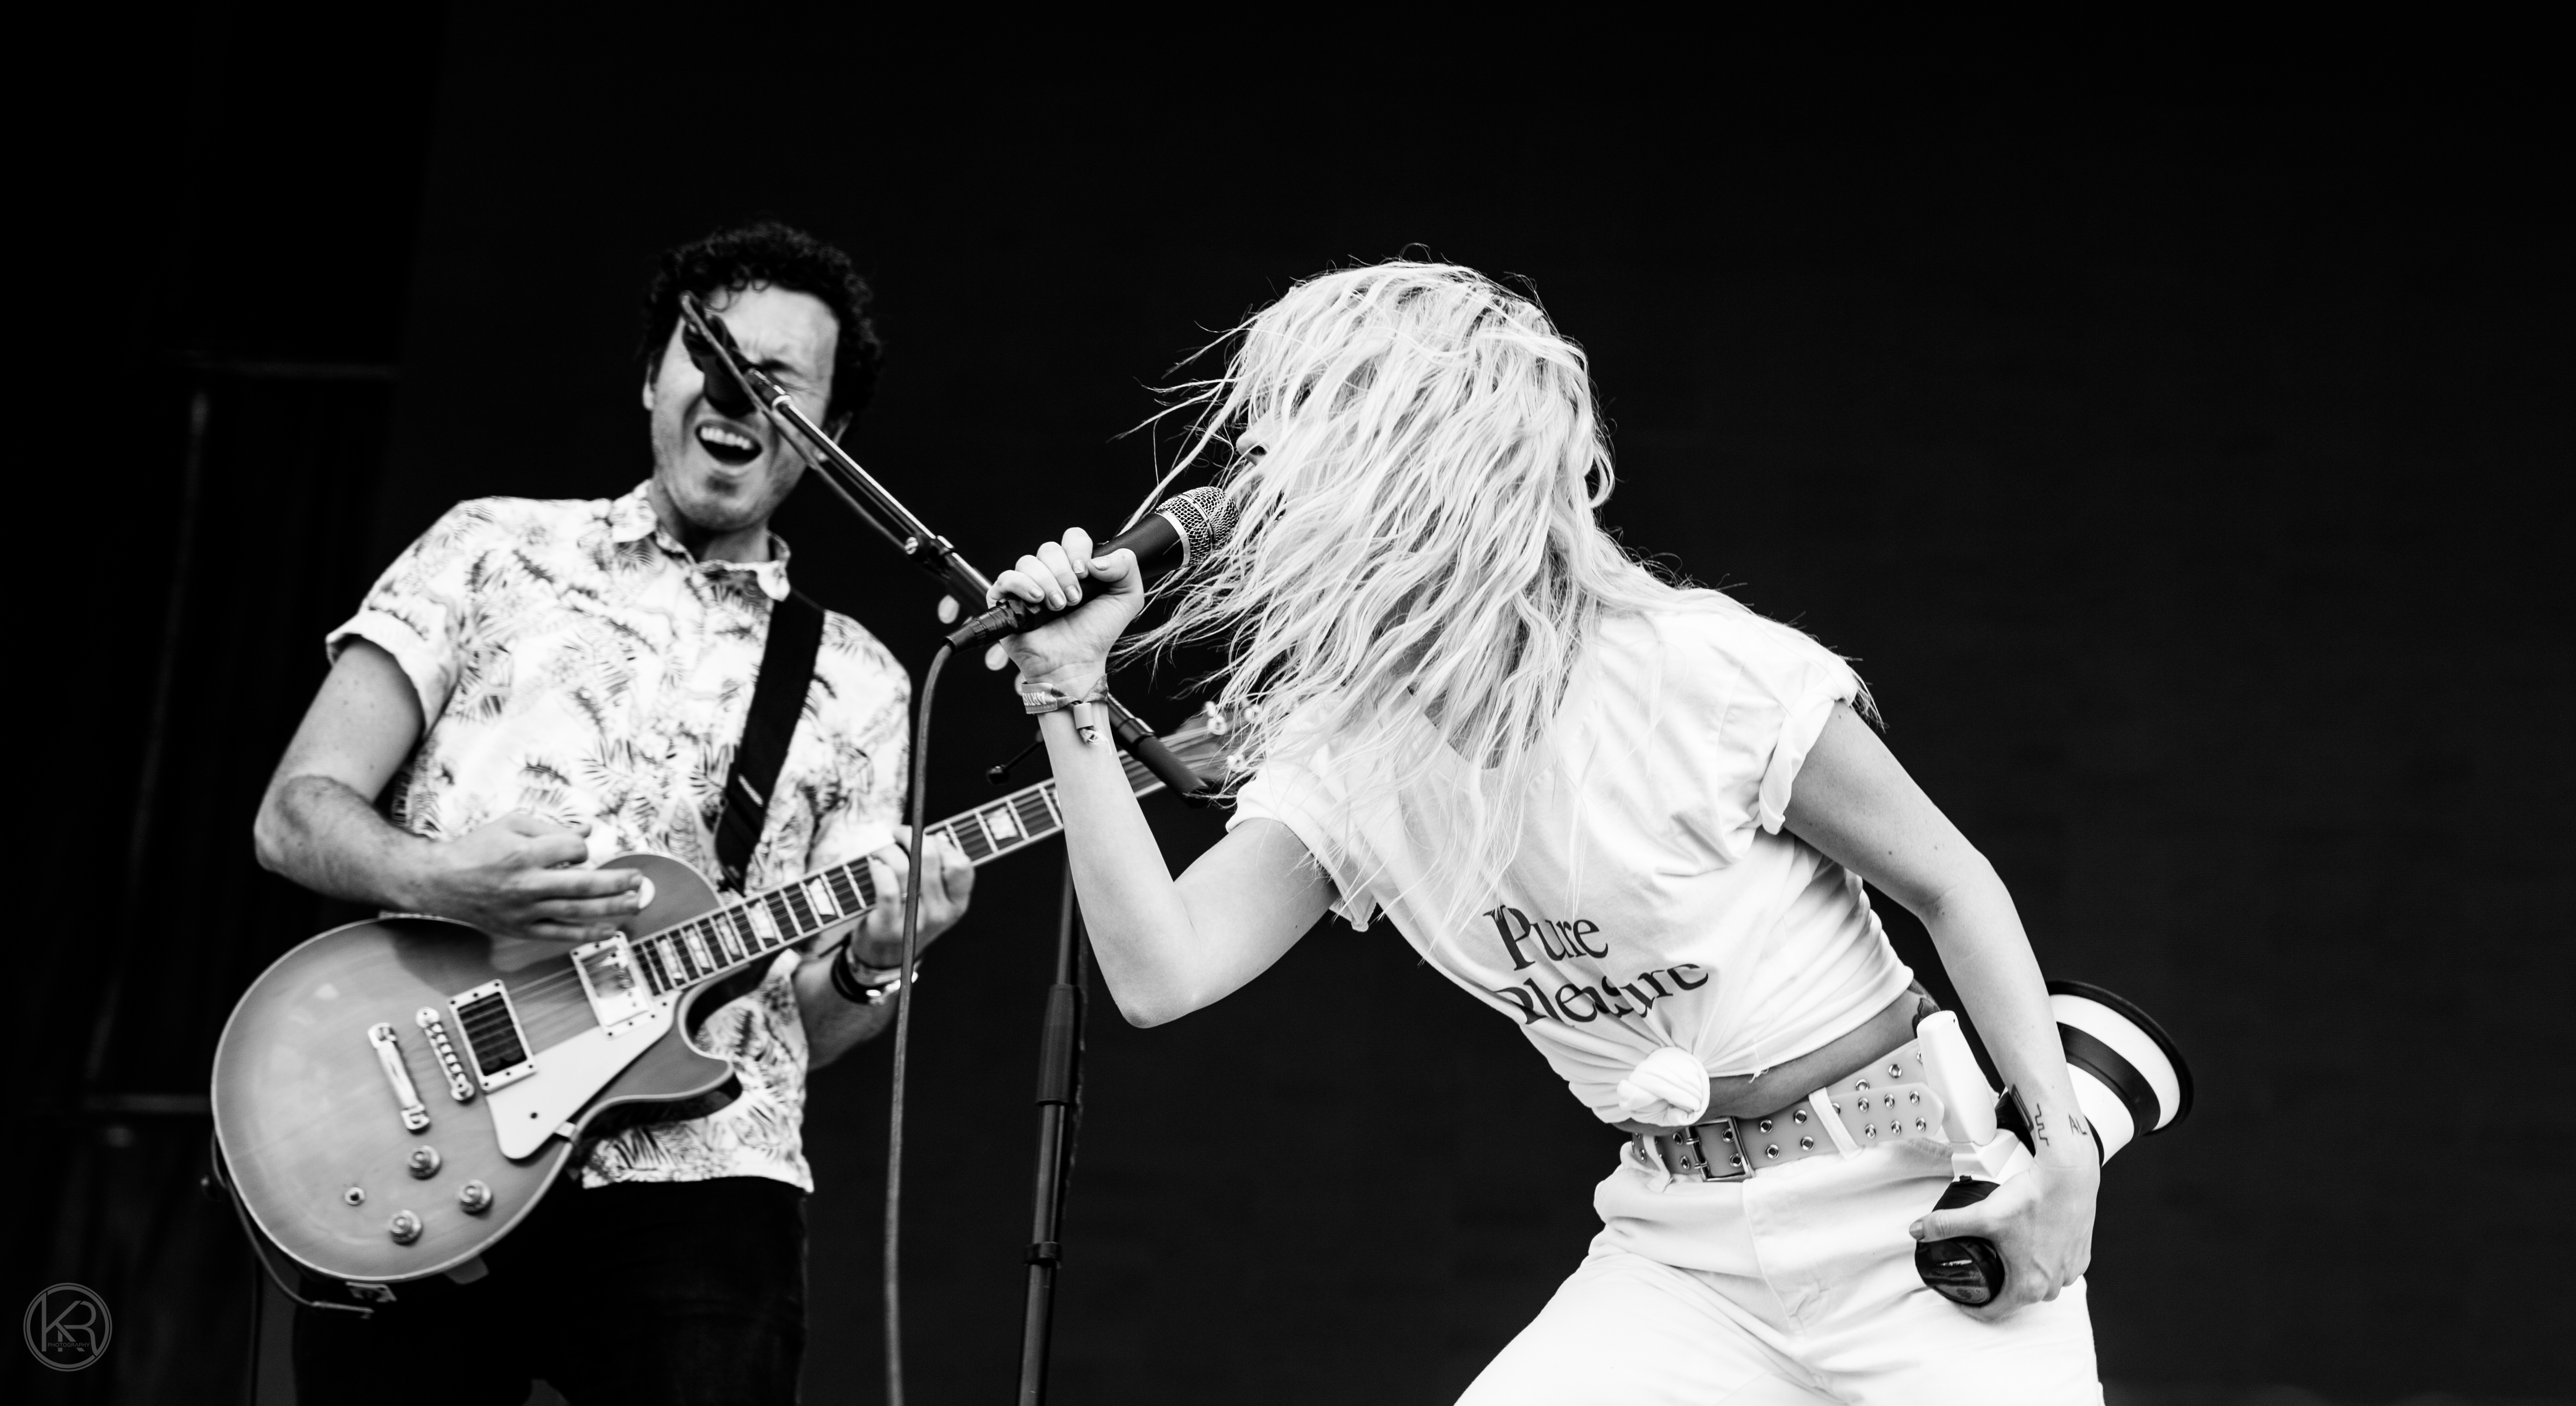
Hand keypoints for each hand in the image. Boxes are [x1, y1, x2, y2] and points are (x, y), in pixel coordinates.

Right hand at [405, 811, 643, 941]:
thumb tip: (588, 831)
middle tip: (639, 879)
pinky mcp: (520, 929)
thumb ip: (551, 827)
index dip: (582, 848)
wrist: (442, 881)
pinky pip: (559, 934)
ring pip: (577, 913)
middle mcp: (526, 885)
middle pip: (583, 886)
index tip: (578, 849)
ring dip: (612, 909)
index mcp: (524, 855)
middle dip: (618, 883)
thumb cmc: (477, 849)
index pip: (572, 851)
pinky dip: (586, 934)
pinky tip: (610, 930)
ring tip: (636, 903)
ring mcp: (524, 911)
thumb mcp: (511, 824)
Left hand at [848, 833, 973, 967]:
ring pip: (905, 869)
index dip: (942, 844)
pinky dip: (878, 870)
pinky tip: (874, 865)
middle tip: (898, 833)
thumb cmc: (909, 913)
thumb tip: (935, 836)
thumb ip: (938, 870)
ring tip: (881, 849)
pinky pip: (887, 890)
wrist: (885, 954)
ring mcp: (915, 922)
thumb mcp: (933, 898)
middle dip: (910, 836)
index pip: (961, 865)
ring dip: (888, 850)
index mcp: (957, 903)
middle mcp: (940, 914)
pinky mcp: (888, 927)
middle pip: (930, 859)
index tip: (926, 838)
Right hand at [985, 527, 1144, 689]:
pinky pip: (1006, 578)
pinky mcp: (1006, 600)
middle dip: (1064, 573)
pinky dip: (1023, 585)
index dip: (1078, 549)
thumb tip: (1097, 559)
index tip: (1086, 573)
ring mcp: (1026, 585)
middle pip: (1049, 548)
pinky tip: (1038, 600)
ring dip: (1048, 583)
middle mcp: (1049, 573)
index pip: (1072, 537)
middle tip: (1074, 599)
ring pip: (1028, 562)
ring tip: (1058, 607)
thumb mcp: (1127, 597)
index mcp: (1075, 567)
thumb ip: (1125, 566)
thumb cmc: (1097, 634)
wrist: (1076, 663)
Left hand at [1908, 1154, 2097, 1319]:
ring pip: (2040, 1283)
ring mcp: (2071, 1271)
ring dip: (2022, 1274)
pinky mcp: (2081, 1255)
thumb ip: (1947, 1225)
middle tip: (1980, 1270)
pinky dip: (2044, 1262)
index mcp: (2029, 1285)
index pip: (1995, 1312)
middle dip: (1997, 1288)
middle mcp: (2054, 1285)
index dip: (1973, 1307)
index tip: (1963, 1298)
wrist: (2069, 1177)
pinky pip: (2058, 1269)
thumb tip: (1919, 1230)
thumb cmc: (2034, 1198)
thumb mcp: (1982, 1215)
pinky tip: (2032, 1245)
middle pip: (2017, 1298)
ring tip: (2005, 1256)